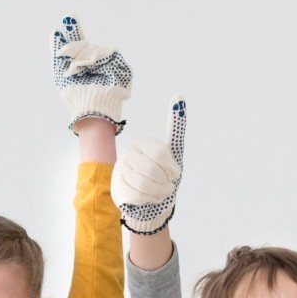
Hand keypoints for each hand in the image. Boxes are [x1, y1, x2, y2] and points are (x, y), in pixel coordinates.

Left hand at [52, 15, 131, 131]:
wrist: (91, 105)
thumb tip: (54, 31)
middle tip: (67, 32)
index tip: (68, 16)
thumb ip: (58, 51)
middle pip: (83, 43)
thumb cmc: (75, 94)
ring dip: (81, 57)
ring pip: (92, 48)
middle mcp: (94, 62)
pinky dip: (94, 59)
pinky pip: (104, 53)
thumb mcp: (60, 71)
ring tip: (77, 70)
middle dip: (74, 40)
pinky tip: (89, 67)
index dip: (73, 31)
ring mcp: (106, 63)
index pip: (77, 43)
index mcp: (81, 64)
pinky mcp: (117, 65)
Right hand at [112, 99, 185, 233]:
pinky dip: (149, 200)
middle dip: (166, 183)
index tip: (175, 175)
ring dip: (159, 193)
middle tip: (167, 185)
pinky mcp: (116, 187)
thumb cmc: (165, 176)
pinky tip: (149, 198)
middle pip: (153, 171)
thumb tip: (179, 94)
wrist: (152, 203)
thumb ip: (176, 126)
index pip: (161, 154)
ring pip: (145, 184)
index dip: (172, 169)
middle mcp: (128, 153)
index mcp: (143, 143)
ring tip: (160, 192)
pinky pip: (137, 195)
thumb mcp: (174, 152)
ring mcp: (120, 170)